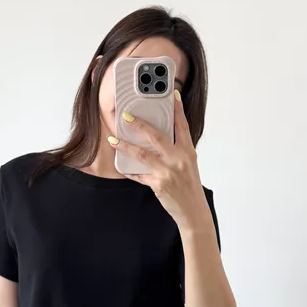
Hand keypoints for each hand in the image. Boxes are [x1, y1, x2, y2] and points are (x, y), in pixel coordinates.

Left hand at [107, 92, 204, 231]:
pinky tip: (121, 166)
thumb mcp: (188, 164)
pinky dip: (129, 170)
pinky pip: (139, 175)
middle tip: (126, 116)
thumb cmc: (190, 186)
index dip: (178, 109)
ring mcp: (168, 172)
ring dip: (125, 146)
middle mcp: (178, 160)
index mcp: (188, 152)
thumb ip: (176, 150)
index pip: (182, 126)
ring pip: (142, 154)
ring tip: (113, 140)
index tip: (173, 95)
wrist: (193, 211)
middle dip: (139, 125)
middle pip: (156, 137)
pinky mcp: (158, 184)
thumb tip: (159, 138)